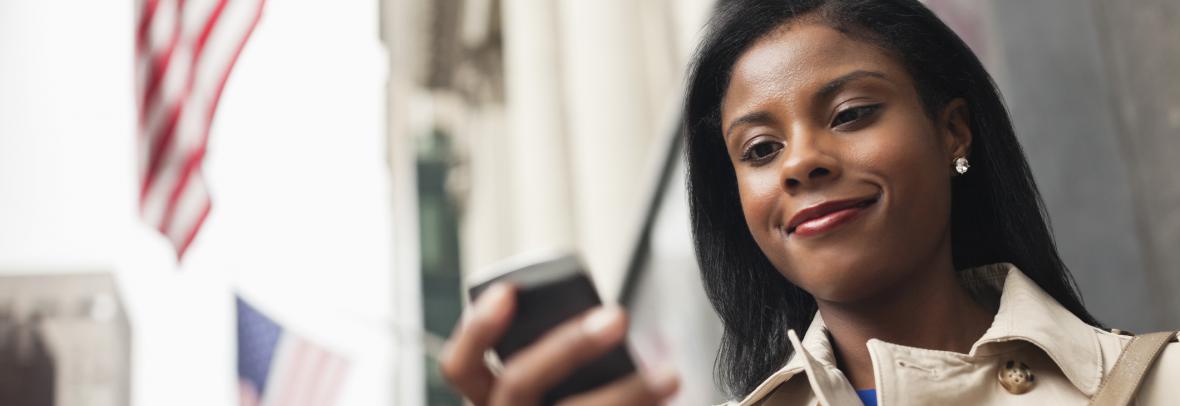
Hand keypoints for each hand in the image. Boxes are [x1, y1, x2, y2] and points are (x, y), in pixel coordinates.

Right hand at [439, 283, 679, 404]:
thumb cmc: (563, 397)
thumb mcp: (547, 380)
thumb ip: (562, 353)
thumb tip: (611, 321)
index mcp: (488, 398)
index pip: (459, 366)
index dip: (477, 328)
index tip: (508, 291)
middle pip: (519, 382)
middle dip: (569, 345)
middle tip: (617, 316)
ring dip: (627, 392)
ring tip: (669, 375)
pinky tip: (664, 398)